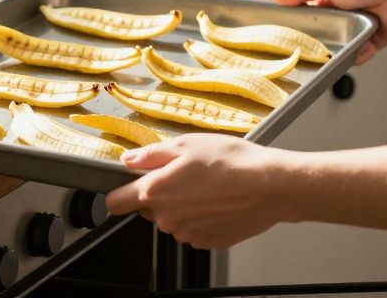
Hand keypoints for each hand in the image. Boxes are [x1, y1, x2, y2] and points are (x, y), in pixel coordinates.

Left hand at [105, 135, 286, 250]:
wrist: (270, 186)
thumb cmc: (231, 161)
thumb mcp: (186, 144)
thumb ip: (150, 155)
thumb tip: (128, 160)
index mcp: (155, 191)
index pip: (116, 203)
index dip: (119, 192)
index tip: (127, 185)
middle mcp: (167, 218)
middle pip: (148, 209)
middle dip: (160, 195)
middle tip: (185, 175)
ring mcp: (187, 234)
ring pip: (173, 220)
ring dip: (183, 207)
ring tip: (208, 186)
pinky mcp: (208, 242)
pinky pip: (194, 229)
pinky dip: (202, 218)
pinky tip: (218, 201)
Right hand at [270, 0, 386, 63]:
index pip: (305, 12)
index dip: (294, 21)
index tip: (281, 33)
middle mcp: (340, 14)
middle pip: (320, 33)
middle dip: (314, 41)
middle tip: (302, 50)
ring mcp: (355, 30)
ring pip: (337, 47)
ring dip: (334, 51)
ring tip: (328, 56)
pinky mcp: (371, 42)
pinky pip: (358, 54)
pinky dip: (357, 55)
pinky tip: (356, 53)